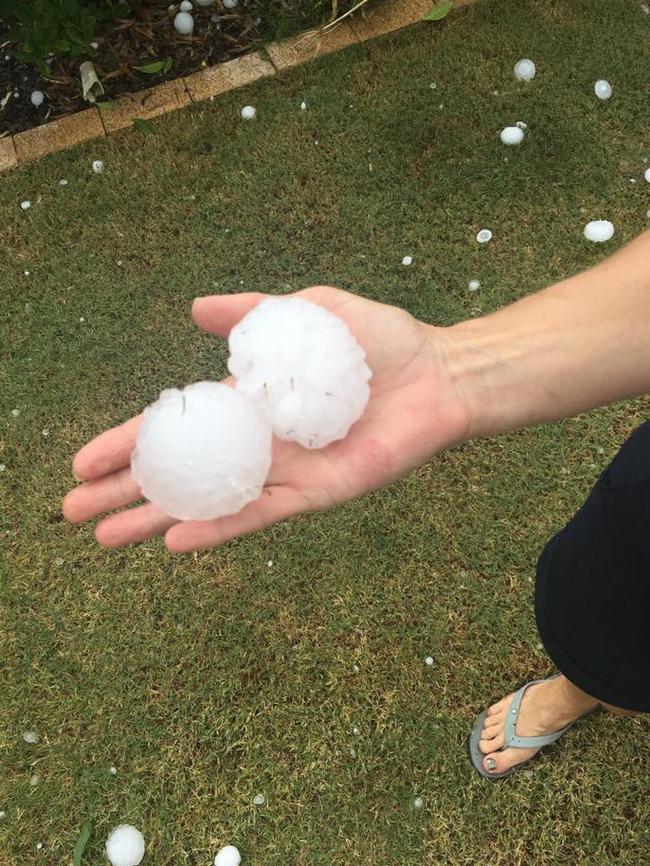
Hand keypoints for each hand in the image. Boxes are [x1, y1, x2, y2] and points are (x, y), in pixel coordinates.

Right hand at [63, 287, 470, 551]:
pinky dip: (220, 527)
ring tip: (106, 539)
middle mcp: (258, 442)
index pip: (174, 426)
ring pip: (208, 501)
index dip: (125, 442)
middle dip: (125, 490)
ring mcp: (284, 472)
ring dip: (158, 519)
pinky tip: (177, 540)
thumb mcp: (309, 311)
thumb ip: (253, 314)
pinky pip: (261, 513)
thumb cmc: (380, 341)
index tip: (81, 462)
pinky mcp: (317, 493)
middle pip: (178, 471)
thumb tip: (194, 310)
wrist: (439, 375)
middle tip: (72, 513)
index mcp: (248, 402)